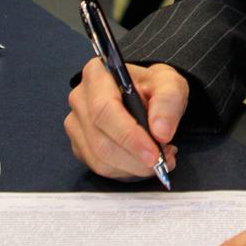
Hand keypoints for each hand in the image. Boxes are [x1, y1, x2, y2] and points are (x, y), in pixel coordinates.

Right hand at [64, 57, 188, 179]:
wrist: (146, 94)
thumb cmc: (152, 86)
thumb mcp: (169, 83)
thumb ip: (168, 101)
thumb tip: (160, 132)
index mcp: (97, 74)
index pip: (104, 110)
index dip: (129, 136)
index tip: (153, 153)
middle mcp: (80, 99)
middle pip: (100, 140)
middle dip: (135, 158)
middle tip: (163, 159)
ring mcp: (76, 124)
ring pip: (99, 159)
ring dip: (133, 167)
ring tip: (159, 158)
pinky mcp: (79, 146)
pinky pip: (99, 168)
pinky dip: (126, 171)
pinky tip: (143, 160)